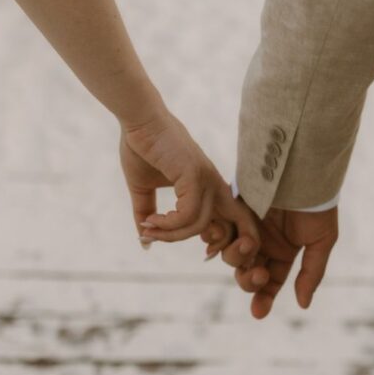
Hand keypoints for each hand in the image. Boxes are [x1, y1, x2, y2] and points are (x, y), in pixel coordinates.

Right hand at [120, 113, 258, 255]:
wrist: (138, 120)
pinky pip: (188, 214)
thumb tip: (145, 242)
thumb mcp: (143, 189)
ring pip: (199, 224)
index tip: (205, 252)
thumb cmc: (142, 148)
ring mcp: (206, 179)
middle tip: (201, 254)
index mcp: (208, 187)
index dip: (226, 240)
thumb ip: (148, 215)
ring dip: (170, 234)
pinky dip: (168, 224)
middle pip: (236, 224)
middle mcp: (213, 184)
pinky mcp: (195, 175)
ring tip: (148, 229)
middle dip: (228, 246)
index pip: (233, 219)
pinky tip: (151, 221)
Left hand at [210, 206, 338, 318]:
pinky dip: (217, 240)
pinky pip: (219, 231)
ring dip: (236, 260)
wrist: (303, 171)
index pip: (270, 282)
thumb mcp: (321, 242)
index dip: (264, 298)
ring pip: (231, 256)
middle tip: (258, 275)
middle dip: (249, 281)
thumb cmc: (317, 206)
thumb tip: (303, 305)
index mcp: (283, 252)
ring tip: (248, 249)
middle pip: (247, 273)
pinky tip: (220, 243)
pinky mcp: (231, 210)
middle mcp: (262, 242)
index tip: (258, 312)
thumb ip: (311, 274)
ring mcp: (246, 226)